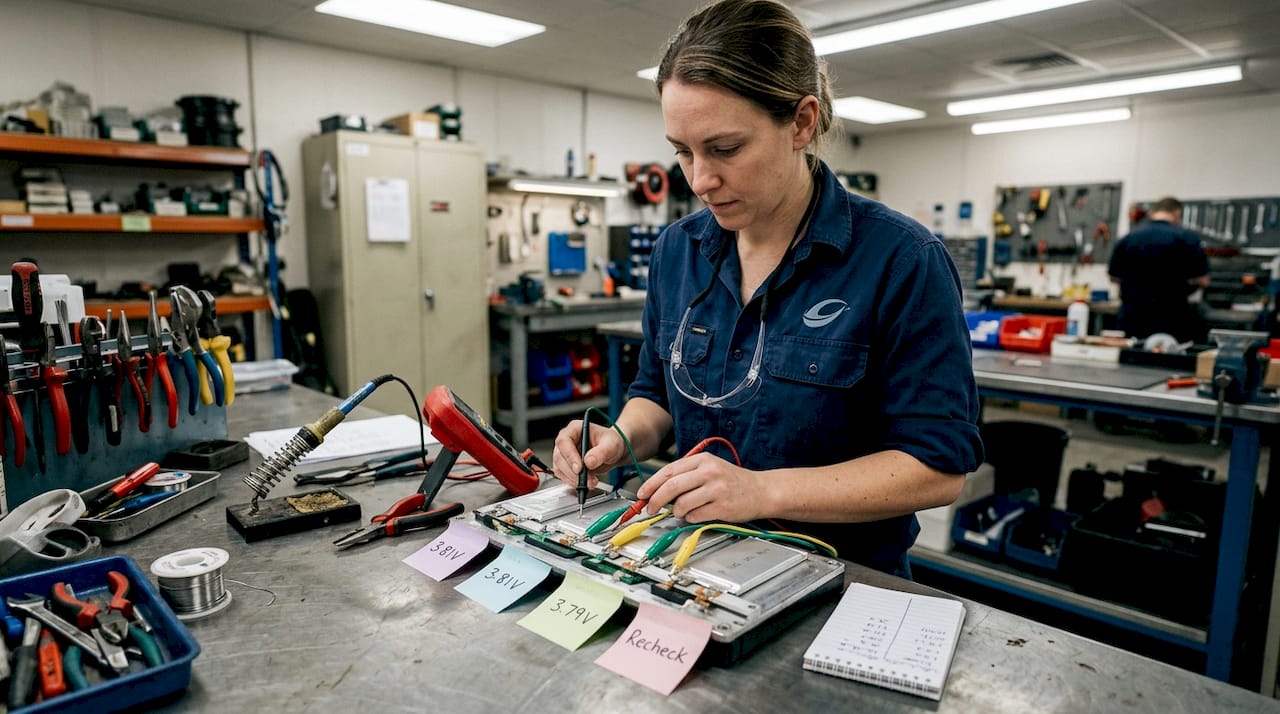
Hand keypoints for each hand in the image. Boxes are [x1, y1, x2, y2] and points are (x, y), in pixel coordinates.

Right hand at [551, 420, 624, 490]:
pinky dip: (573, 482)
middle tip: (587, 479)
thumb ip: (601, 452)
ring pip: (559, 468)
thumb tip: (588, 462)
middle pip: (559, 457)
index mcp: (575, 429)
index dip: (569, 456)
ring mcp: (564, 454)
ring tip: (590, 482)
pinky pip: (563, 476)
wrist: (613, 452)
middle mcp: (567, 440)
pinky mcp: (565, 466)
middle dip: (573, 472)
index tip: (579, 468)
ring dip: (573, 479)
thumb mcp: (611, 445)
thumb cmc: (611, 442)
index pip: (564, 441)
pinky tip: (585, 483)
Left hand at [636, 452, 766, 523]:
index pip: (669, 471)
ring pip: (682, 503)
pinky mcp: (722, 506)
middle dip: (656, 500)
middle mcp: (709, 471)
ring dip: (676, 511)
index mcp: (703, 459)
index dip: (651, 484)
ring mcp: (717, 489)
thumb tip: (658, 489)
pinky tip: (697, 514)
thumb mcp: (710, 468)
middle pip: (672, 486)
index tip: (642, 494)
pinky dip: (690, 518)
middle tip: (650, 508)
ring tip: (680, 512)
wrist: (762, 490)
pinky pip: (695, 515)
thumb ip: (686, 475)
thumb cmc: (732, 481)